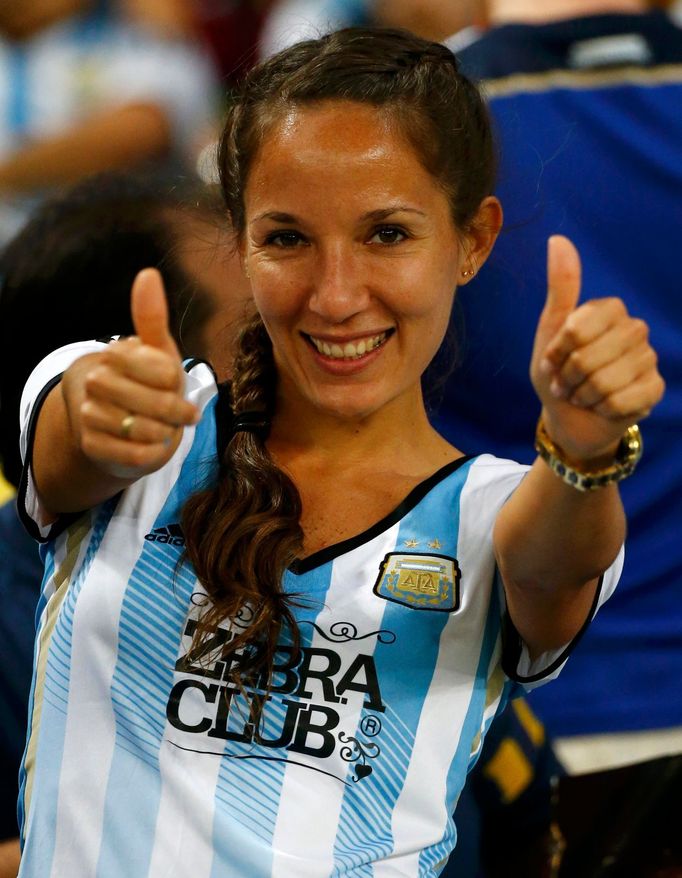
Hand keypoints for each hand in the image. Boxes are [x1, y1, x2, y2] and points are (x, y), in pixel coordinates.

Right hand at [67, 268, 198, 479]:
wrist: (121, 422)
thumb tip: (148, 273)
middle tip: (179, 414)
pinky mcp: (93, 446)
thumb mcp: (157, 351)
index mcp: (116, 355)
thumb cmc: (148, 382)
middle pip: (159, 405)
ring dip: (166, 434)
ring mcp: (91, 415)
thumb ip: (152, 317)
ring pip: (148, 432)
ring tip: (162, 428)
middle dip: (177, 413)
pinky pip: (137, 456)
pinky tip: (151, 444)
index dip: (177, 383)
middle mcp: (97, 383)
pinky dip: (153, 453)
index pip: (166, 372)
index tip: (173, 384)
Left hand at [530, 236, 664, 464]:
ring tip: (581, 394)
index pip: (576, 328)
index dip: (557, 351)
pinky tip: (601, 407)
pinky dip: (602, 409)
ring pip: (605, 382)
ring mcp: (648, 358)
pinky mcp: (655, 388)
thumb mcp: (550, 331)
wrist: (569, 417)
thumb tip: (558, 239)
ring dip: (582, 395)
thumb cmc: (557, 372)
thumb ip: (560, 287)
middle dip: (568, 377)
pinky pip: (622, 401)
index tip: (553, 359)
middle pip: (588, 357)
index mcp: (609, 310)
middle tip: (567, 382)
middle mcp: (634, 329)